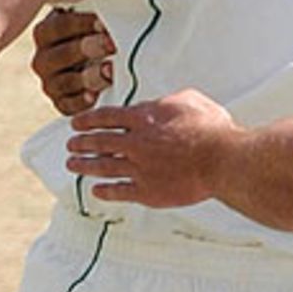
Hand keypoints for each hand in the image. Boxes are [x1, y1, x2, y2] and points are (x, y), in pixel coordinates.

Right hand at [32, 7, 115, 114]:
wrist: (101, 64)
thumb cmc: (100, 34)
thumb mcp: (96, 19)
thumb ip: (99, 10)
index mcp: (47, 32)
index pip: (59, 26)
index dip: (81, 24)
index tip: (104, 23)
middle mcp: (43, 59)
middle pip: (60, 55)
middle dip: (87, 48)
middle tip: (111, 45)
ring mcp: (50, 83)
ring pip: (62, 81)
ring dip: (88, 76)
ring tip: (109, 71)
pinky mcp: (61, 103)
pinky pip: (66, 106)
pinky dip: (79, 102)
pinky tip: (94, 97)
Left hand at [65, 89, 240, 207]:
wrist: (220, 160)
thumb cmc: (212, 129)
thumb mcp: (192, 100)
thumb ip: (169, 100)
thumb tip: (161, 102)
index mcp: (145, 119)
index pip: (107, 117)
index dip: (89, 119)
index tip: (76, 123)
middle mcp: (136, 143)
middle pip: (100, 142)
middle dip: (81, 142)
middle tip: (71, 144)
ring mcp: (139, 168)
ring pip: (103, 166)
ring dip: (85, 165)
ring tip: (72, 165)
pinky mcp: (147, 191)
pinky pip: (119, 191)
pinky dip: (105, 191)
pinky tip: (97, 190)